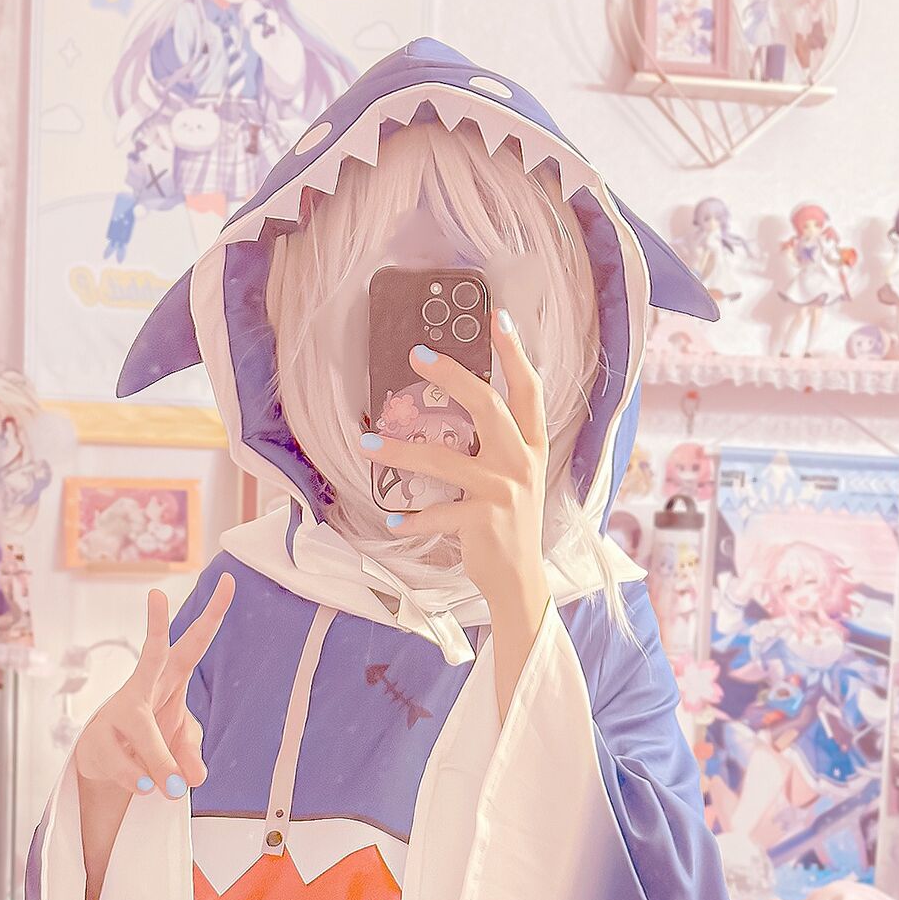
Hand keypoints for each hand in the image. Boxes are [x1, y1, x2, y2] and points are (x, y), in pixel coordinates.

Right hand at [74, 573, 234, 798]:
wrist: (104, 765)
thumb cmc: (151, 741)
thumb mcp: (181, 745)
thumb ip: (191, 756)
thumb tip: (193, 777)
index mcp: (170, 679)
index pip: (194, 643)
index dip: (213, 614)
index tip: (229, 581)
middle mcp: (142, 687)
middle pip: (151, 655)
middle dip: (156, 625)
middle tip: (157, 594)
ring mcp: (116, 712)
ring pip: (143, 731)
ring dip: (159, 762)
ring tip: (169, 789)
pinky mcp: (98, 740)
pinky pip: (128, 768)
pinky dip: (141, 783)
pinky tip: (141, 785)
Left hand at [356, 309, 551, 616]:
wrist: (518, 580)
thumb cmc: (508, 525)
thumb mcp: (512, 479)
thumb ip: (495, 447)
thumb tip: (458, 413)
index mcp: (531, 447)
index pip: (528, 391)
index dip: (514, 354)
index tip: (496, 319)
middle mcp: (521, 462)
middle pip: (488, 406)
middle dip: (452, 375)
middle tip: (416, 354)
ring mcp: (503, 490)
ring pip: (444, 458)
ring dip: (401, 450)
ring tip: (367, 444)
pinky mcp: (483, 519)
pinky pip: (437, 512)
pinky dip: (410, 518)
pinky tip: (392, 519)